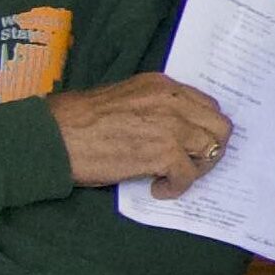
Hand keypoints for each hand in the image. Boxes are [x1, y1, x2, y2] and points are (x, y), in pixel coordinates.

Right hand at [53, 74, 232, 192]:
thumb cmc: (79, 121)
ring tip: (172, 177)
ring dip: (196, 168)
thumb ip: (154, 108)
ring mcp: (170, 125)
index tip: (191, 145)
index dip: (203, 128)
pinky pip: (188, 175)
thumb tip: (174, 131)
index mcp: (162, 85)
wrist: (55, 136)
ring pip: (211, 149)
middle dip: (210, 148)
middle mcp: (171, 101)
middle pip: (219, 125)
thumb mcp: (125, 99)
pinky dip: (176, 187)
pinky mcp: (163, 153)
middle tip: (189, 164)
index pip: (206, 105)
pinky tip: (158, 189)